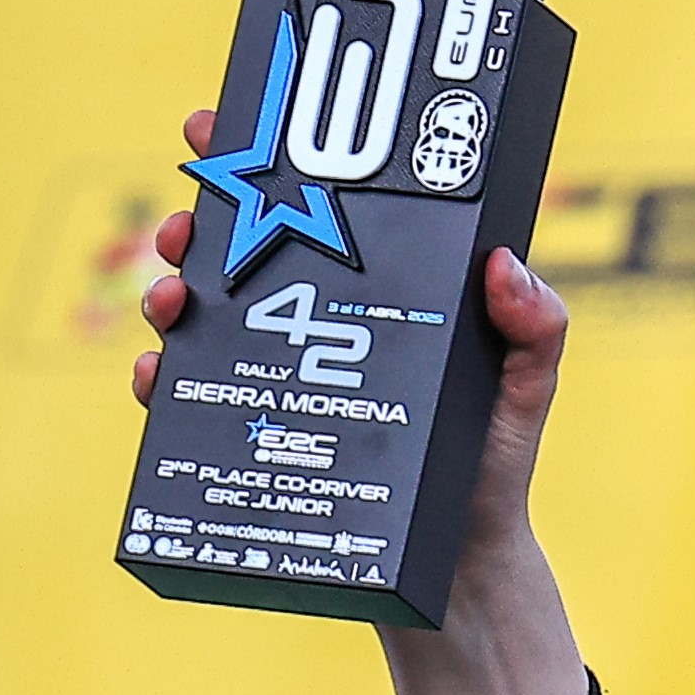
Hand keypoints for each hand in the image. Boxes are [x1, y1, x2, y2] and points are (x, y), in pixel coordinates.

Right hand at [133, 109, 591, 694]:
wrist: (455, 571)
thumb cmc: (492, 467)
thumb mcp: (527, 389)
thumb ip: (536, 328)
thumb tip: (506, 267)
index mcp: (377, 283)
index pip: (317, 200)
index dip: (263, 153)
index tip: (223, 123)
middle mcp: (318, 319)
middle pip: (243, 245)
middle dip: (200, 217)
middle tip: (188, 223)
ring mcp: (280, 375)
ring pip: (205, 312)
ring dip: (170, 292)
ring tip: (172, 298)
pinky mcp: (255, 435)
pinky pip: (194, 397)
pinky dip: (163, 379)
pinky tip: (157, 373)